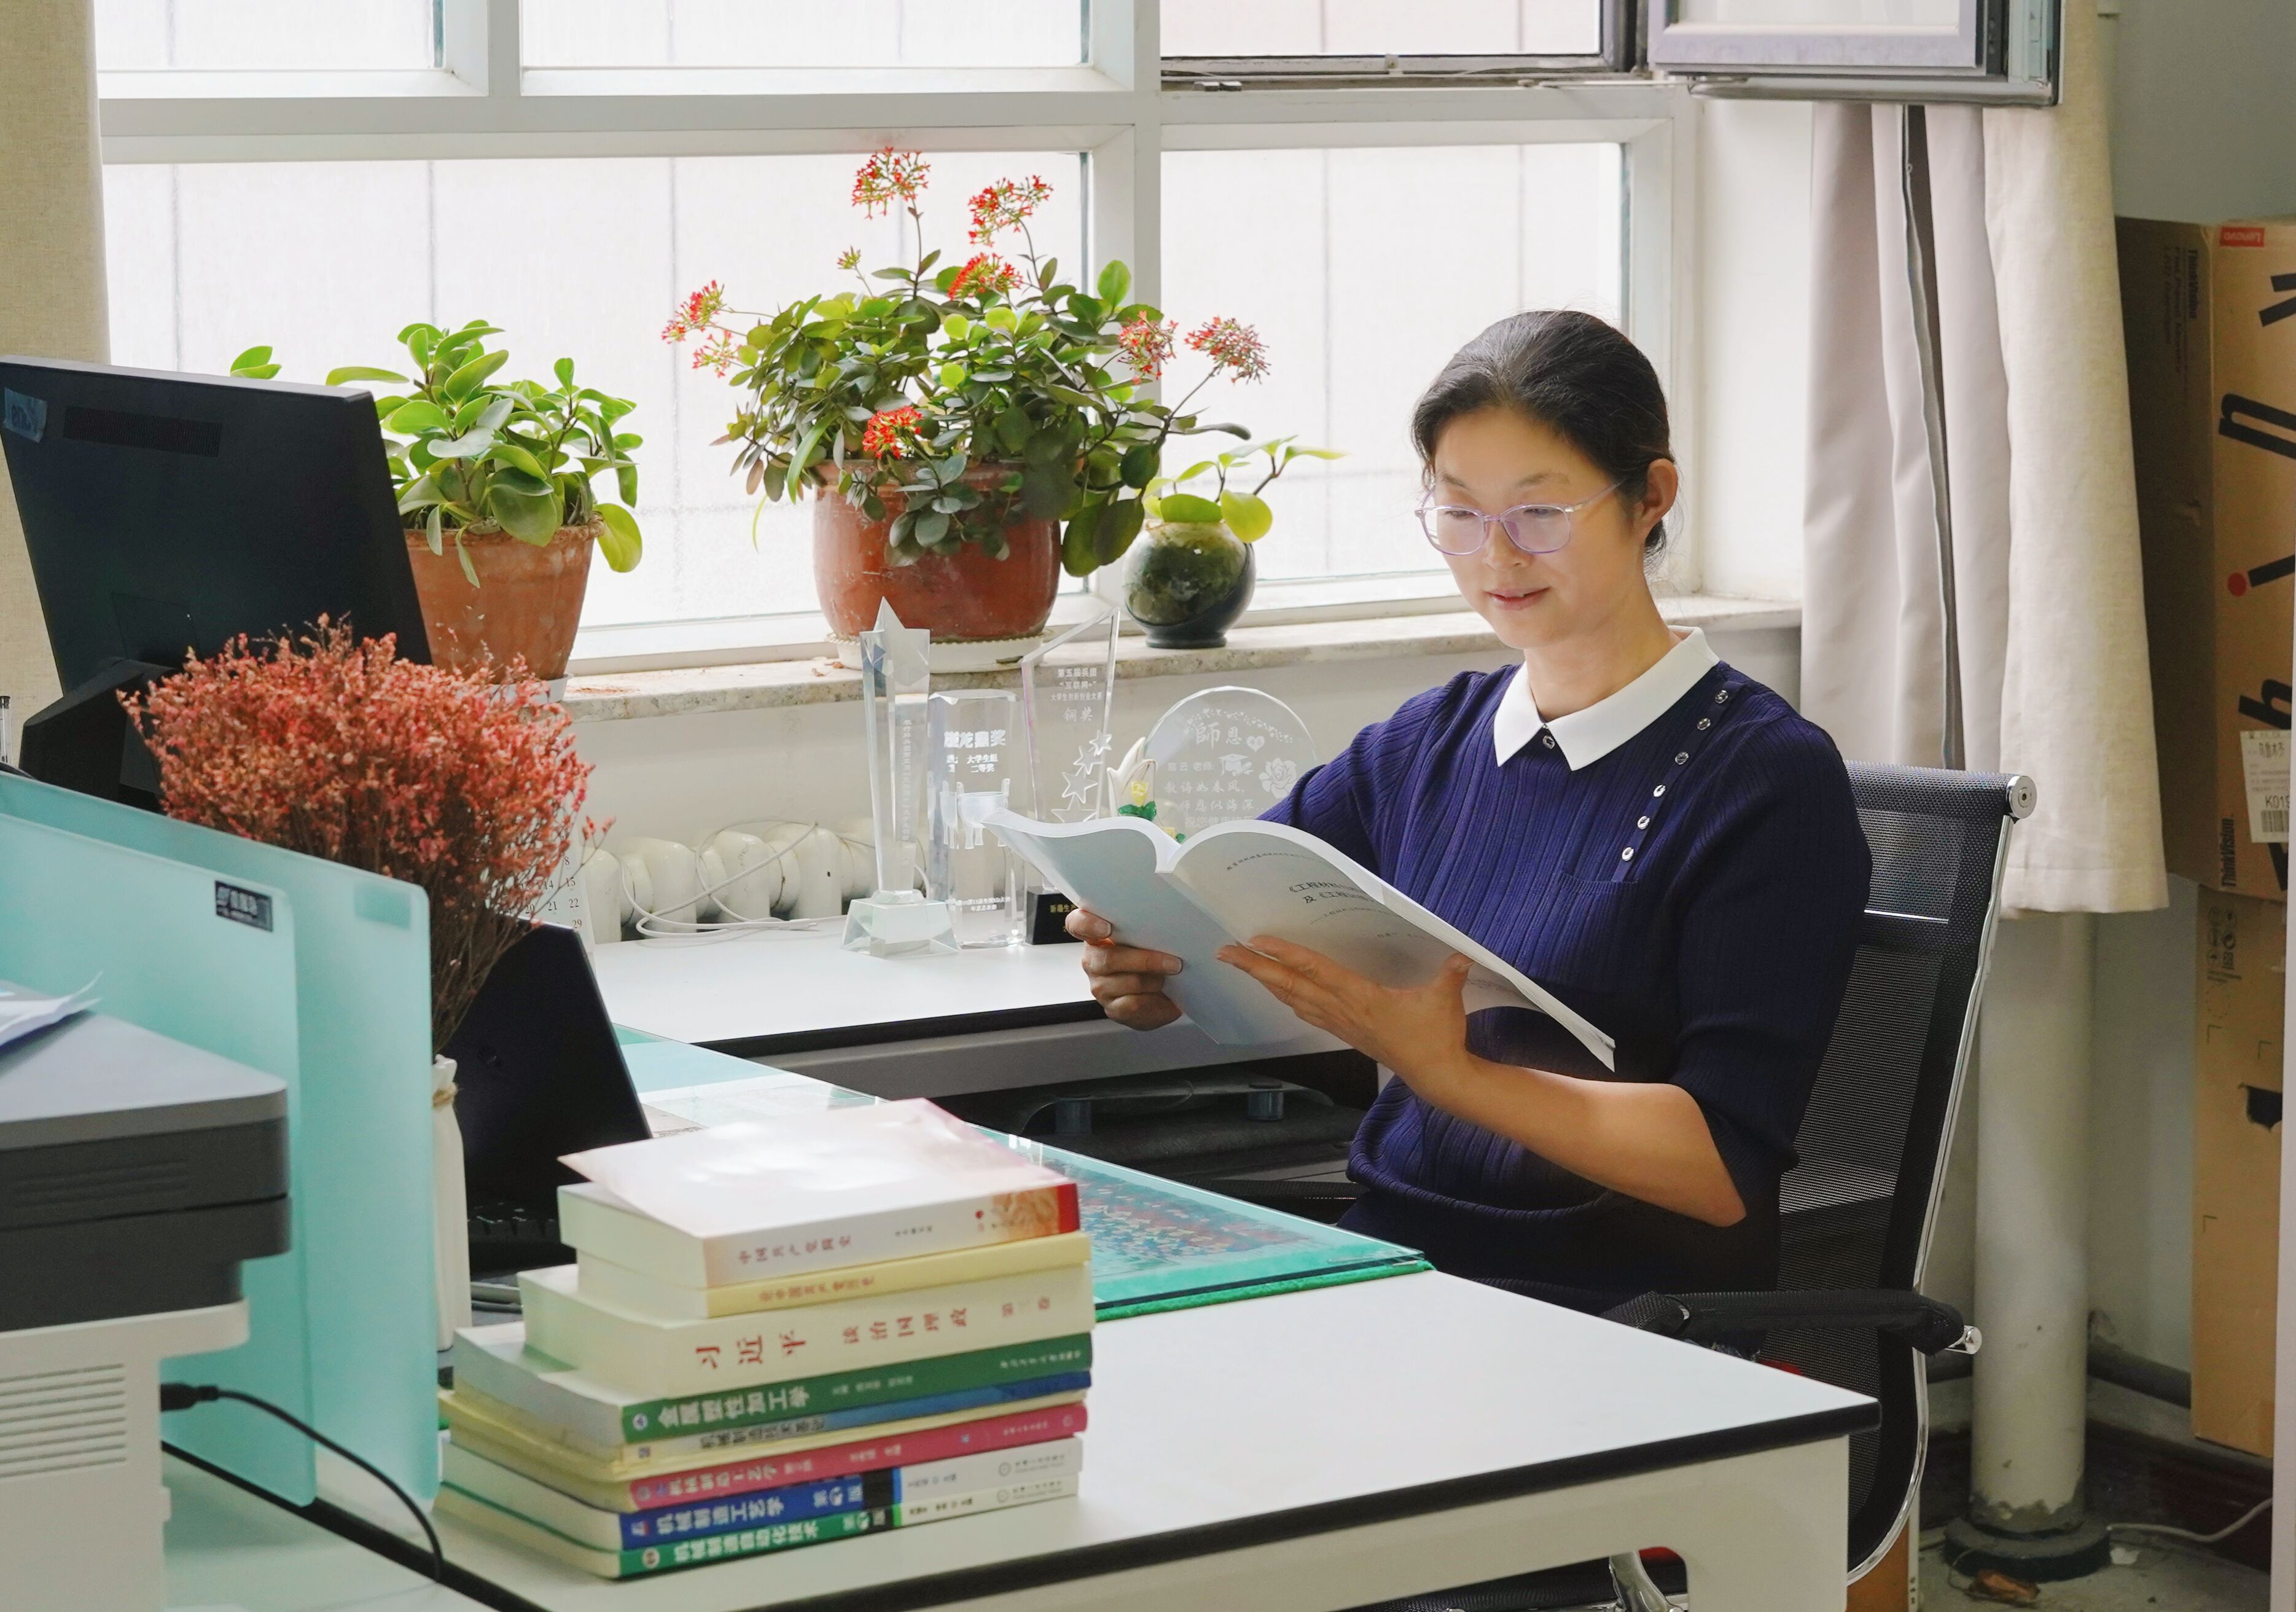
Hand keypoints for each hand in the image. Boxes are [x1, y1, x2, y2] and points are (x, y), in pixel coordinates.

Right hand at [1067, 906, 1184, 1030]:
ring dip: (1154, 980)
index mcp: (1096, 935)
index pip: (1077, 924)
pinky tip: (1163, 994)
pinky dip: (1153, 999)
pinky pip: (1133, 1004)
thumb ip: (1144, 929)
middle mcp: (1093, 960)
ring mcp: (1100, 986)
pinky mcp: (1112, 1008)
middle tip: (1173, 962)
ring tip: (1169, 977)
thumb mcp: (1147, 938)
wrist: (1161, 995)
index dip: (1087, 925)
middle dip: (1145, 960)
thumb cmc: (1151, 960)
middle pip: (1108, 959)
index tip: (1106, 928)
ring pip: (1126, 982)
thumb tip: (1164, 926)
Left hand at [1217, 936, 1475, 1096]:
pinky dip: (1288, 999)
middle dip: (1256, 968)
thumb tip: (1462, 954)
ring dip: (1267, 982)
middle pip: (1290, 985)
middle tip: (1226, 952)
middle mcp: (1343, 1010)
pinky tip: (1281, 994)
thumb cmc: (1438, 1037)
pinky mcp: (1347, 1033)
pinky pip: (1308, 1013)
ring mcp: (1342, 1024)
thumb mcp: (1444, 1000)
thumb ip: (1450, 974)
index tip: (1257, 941)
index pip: (1316, 971)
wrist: (1436, 1076)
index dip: (1286, 955)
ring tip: (1244, 966)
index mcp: (1361, 997)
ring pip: (1294, 1000)